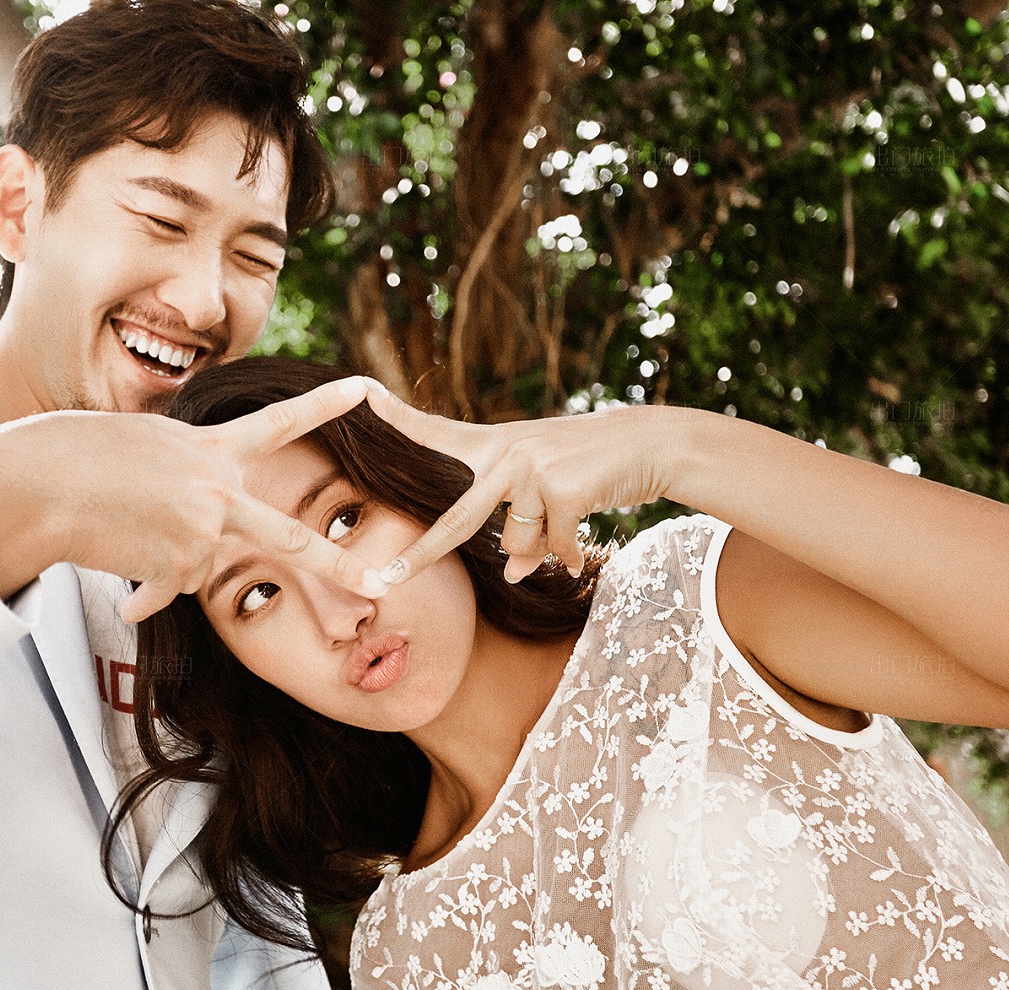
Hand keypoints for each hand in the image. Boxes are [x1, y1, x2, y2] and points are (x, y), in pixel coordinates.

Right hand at [0, 377, 387, 621]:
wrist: (44, 482)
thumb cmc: (80, 458)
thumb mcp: (146, 448)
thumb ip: (184, 482)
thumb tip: (197, 548)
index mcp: (210, 448)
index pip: (278, 423)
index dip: (323, 407)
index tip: (364, 390)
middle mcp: (217, 488)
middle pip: (289, 540)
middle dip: (339, 567)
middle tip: (380, 585)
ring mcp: (202, 529)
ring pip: (199, 568)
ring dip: (165, 562)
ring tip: (124, 528)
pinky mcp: (178, 563)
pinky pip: (170, 589)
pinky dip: (145, 588)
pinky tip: (116, 554)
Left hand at [363, 381, 679, 584]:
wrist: (649, 444)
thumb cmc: (590, 467)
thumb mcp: (546, 492)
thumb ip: (520, 530)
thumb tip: (511, 573)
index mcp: (494, 446)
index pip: (437, 432)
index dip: (397, 416)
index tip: (359, 392)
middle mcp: (506, 453)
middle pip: (458, 522)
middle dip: (422, 555)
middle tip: (387, 579)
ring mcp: (532, 470)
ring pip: (519, 541)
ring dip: (542, 548)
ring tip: (566, 531)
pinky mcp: (562, 489)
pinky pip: (554, 546)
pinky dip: (567, 556)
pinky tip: (579, 554)